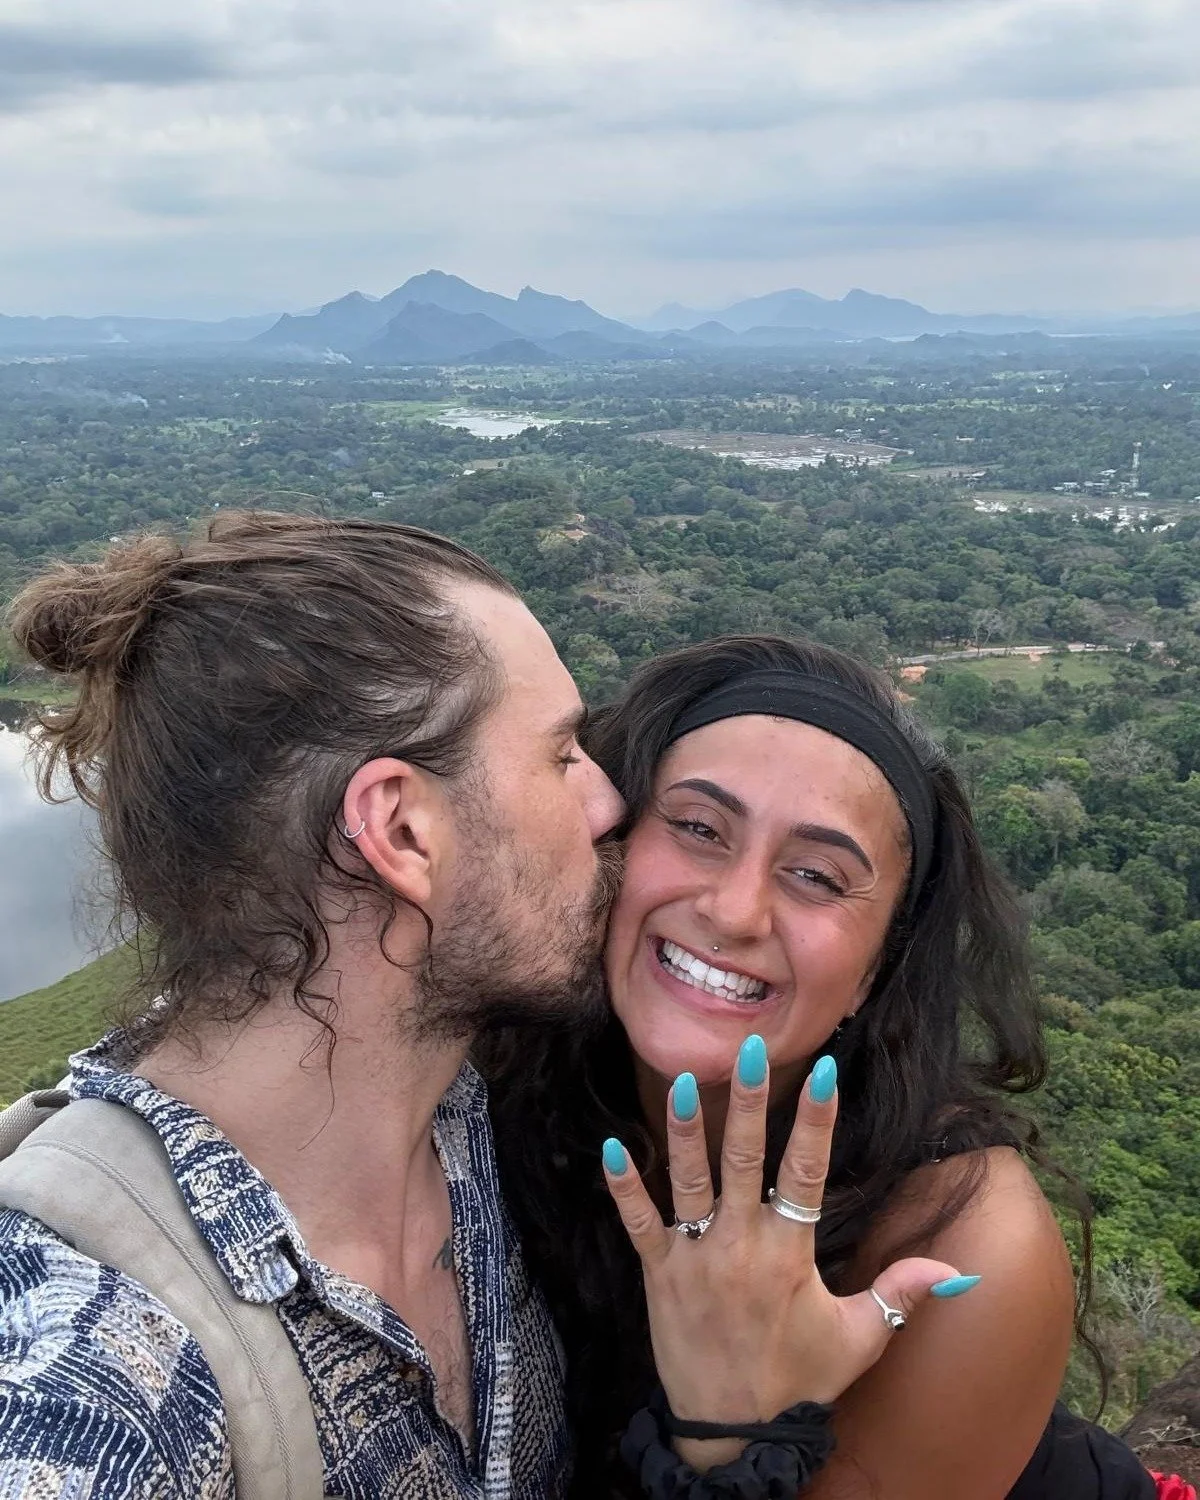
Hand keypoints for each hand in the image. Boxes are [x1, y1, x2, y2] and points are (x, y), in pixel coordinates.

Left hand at [602, 1037, 980, 1469]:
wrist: (732, 1434)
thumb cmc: (797, 1383)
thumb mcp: (857, 1341)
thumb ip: (900, 1296)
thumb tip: (957, 1272)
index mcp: (790, 1254)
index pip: (808, 1173)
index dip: (816, 1121)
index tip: (823, 1071)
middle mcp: (741, 1245)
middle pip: (745, 1160)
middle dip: (749, 1102)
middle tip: (749, 1049)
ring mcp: (696, 1257)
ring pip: (689, 1181)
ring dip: (685, 1130)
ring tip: (686, 1081)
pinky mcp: (659, 1274)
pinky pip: (639, 1223)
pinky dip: (623, 1187)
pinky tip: (610, 1147)